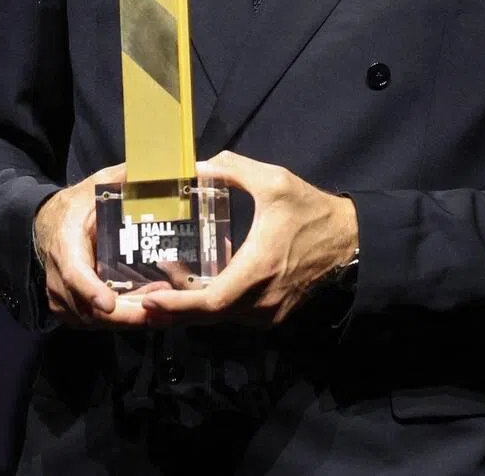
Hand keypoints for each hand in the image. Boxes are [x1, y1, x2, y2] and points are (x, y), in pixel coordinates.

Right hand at [33, 162, 154, 326]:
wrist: (47, 223)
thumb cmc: (78, 203)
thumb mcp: (99, 184)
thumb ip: (128, 176)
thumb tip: (162, 164)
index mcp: (65, 245)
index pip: (74, 274)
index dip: (91, 290)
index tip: (109, 304)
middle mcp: (58, 277)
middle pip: (89, 307)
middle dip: (125, 314)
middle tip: (162, 312)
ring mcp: (62, 296)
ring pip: (93, 319)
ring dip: (128, 319)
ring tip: (165, 309)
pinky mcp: (69, 307)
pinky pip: (94, 321)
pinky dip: (121, 320)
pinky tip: (151, 310)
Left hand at [140, 152, 357, 326]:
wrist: (349, 240)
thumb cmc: (311, 210)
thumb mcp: (274, 180)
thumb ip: (233, 168)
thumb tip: (195, 165)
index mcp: (258, 270)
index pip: (210, 302)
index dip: (177, 305)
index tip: (148, 301)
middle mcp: (260, 302)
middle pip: (205, 317)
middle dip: (168, 312)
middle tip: (136, 304)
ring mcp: (267, 314)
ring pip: (218, 319)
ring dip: (186, 310)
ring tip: (152, 296)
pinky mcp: (271, 316)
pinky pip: (232, 316)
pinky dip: (209, 307)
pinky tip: (191, 290)